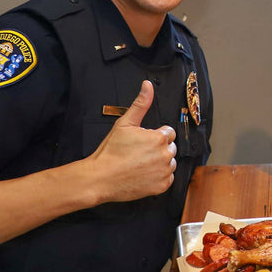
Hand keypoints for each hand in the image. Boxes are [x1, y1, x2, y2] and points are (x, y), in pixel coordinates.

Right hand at [88, 81, 177, 202]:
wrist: (101, 178)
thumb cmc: (111, 151)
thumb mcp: (125, 123)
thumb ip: (140, 104)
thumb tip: (148, 85)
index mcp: (159, 138)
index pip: (168, 133)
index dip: (155, 135)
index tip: (142, 142)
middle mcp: (166, 155)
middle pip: (170, 147)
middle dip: (158, 148)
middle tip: (139, 153)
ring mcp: (164, 172)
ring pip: (170, 163)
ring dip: (160, 162)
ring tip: (140, 163)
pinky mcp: (162, 186)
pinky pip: (168, 178)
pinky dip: (159, 177)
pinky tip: (144, 174)